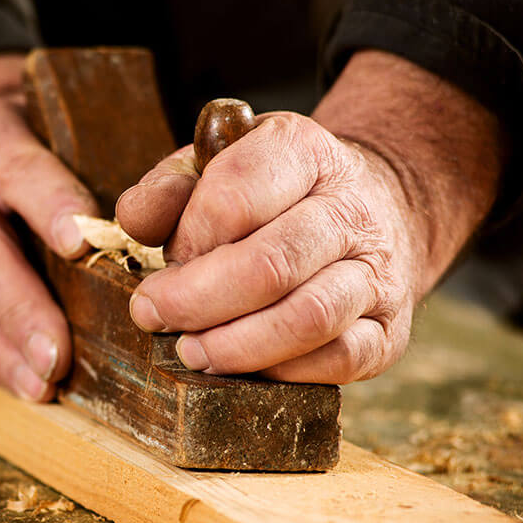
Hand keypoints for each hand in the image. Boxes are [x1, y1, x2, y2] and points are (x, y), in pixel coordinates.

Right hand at [0, 56, 97, 399]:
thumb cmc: (33, 153)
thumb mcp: (59, 136)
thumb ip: (99, 170)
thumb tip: (160, 228)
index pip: (17, 170)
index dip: (48, 205)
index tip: (80, 245)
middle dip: (18, 309)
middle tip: (58, 355)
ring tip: (41, 385)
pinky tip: (20, 383)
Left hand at [117, 50, 506, 383]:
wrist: (371, 209)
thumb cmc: (275, 193)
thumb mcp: (218, 164)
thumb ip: (169, 188)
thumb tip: (133, 219)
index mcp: (303, 152)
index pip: (236, 195)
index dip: (188, 237)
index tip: (163, 260)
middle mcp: (350, 209)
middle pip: (270, 265)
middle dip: (196, 300)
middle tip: (152, 315)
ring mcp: (376, 273)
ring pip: (308, 317)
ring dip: (235, 345)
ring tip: (190, 351)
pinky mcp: (388, 329)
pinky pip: (338, 360)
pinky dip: (282, 371)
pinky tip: (243, 367)